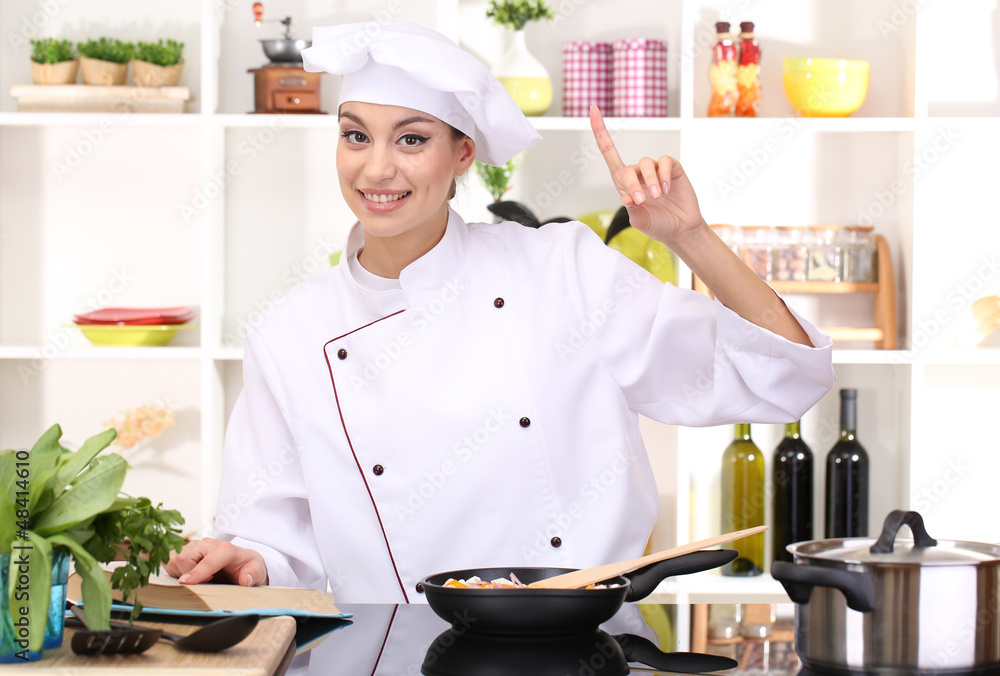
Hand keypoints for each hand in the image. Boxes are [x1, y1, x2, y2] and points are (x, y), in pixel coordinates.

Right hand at [164, 537, 267, 586]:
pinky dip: (173, 570)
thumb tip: (246, 579)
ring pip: (172, 558)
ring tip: (196, 578)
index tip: (186, 582)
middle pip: (183, 557)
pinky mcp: (185, 552)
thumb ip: (254, 575)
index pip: (207, 560)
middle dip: (187, 573)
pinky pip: (167, 561)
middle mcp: (207, 544)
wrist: (242, 562)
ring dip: (179, 572)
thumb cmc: (247, 567)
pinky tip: (187, 575)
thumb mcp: (257, 571)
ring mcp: (194, 547)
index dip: (196, 572)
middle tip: (203, 581)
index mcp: (225, 549)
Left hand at [590, 105, 705, 244]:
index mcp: (624, 184)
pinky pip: (664, 161)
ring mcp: (655, 170)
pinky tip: (667, 189)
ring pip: (645, 163)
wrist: (682, 228)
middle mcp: (638, 173)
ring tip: (657, 197)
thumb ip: (633, 211)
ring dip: (650, 181)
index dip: (600, 132)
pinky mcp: (671, 168)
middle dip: (632, 184)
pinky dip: (664, 175)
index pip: (609, 154)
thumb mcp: (641, 221)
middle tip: (642, 200)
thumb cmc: (658, 225)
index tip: (594, 109)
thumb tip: (626, 198)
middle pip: (627, 168)